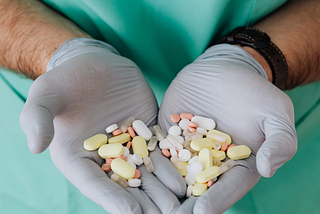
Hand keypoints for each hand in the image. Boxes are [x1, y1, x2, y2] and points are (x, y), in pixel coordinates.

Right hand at [20, 38, 184, 213]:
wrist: (95, 63)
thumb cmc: (66, 79)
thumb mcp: (46, 94)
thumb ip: (37, 118)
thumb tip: (35, 147)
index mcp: (77, 157)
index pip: (95, 183)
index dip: (112, 199)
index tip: (132, 213)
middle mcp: (104, 158)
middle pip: (124, 185)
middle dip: (144, 202)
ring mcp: (129, 146)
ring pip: (146, 172)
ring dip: (162, 190)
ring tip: (180, 204)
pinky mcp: (147, 133)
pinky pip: (160, 151)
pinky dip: (171, 165)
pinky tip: (185, 178)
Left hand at [159, 44, 296, 213]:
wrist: (223, 69)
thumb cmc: (253, 91)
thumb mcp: (275, 113)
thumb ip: (279, 142)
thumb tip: (267, 170)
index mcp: (236, 165)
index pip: (227, 187)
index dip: (215, 200)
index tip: (201, 212)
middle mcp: (208, 162)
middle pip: (195, 187)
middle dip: (182, 205)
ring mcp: (184, 148)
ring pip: (172, 172)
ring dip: (159, 188)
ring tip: (144, 202)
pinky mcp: (166, 133)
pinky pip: (155, 147)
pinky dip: (145, 159)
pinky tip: (131, 169)